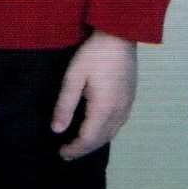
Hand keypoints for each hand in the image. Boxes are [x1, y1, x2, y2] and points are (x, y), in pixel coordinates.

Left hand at [51, 31, 137, 160]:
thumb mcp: (74, 77)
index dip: (74, 149)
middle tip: (68, 153)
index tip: (61, 153)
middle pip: (101, 140)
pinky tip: (98, 130)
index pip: (87, 139)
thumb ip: (65, 105)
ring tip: (80, 145)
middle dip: (84, 149)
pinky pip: (118, 124)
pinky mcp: (130, 98)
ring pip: (112, 133)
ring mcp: (127, 105)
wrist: (120, 35)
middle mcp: (118, 111)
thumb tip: (57, 130)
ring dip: (95, 143)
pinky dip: (106, 133)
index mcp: (103, 109)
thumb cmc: (94, 54)